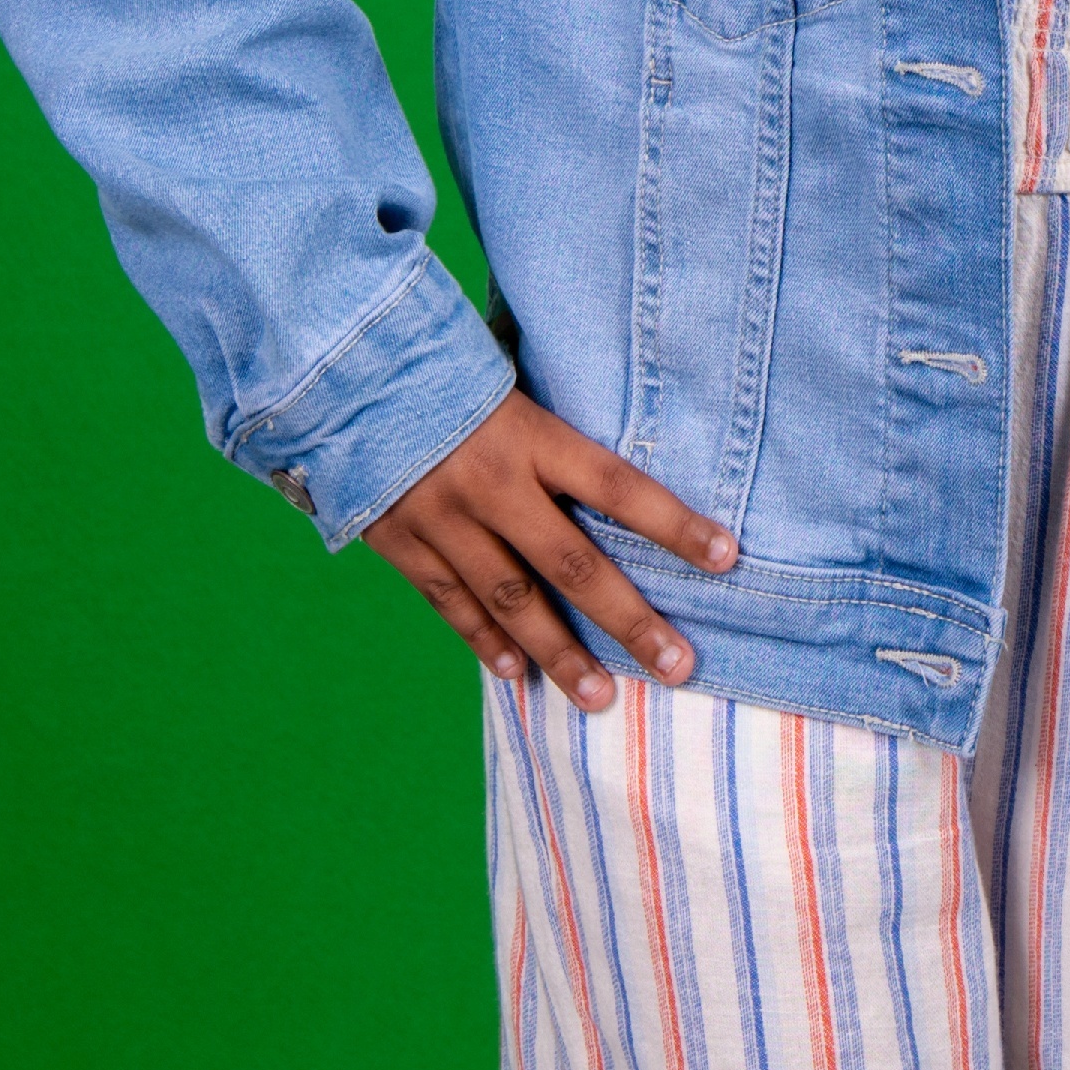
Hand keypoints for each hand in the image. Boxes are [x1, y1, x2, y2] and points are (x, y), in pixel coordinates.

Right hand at [362, 391, 737, 710]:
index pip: (618, 484)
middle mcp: (490, 483)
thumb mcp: (510, 384)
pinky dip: (487, 642)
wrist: (343, 372)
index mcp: (528, 434)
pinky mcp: (400, 542)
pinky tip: (519, 674)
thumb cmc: (446, 371)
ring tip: (601, 698)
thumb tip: (617, 479)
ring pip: (512, 600)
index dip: (673, 524)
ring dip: (560, 654)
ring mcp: (441, 519)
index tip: (726, 557)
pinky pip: (452, 603)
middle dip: (630, 620)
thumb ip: (554, 437)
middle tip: (679, 665)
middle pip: (573, 563)